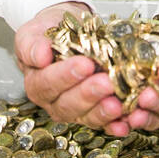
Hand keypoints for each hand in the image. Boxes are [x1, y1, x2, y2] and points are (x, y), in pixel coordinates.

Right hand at [15, 1, 129, 134]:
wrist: (69, 34)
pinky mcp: (96, 114)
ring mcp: (77, 111)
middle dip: (88, 94)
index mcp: (37, 84)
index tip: (84, 64)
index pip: (47, 84)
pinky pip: (106, 123)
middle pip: (68, 105)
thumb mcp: (34, 32)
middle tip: (106, 82)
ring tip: (118, 104)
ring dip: (103, 112)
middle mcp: (55, 102)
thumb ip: (32, 44)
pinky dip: (117, 124)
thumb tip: (40, 56)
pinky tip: (126, 123)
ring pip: (87, 117)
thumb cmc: (49, 34)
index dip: (65, 76)